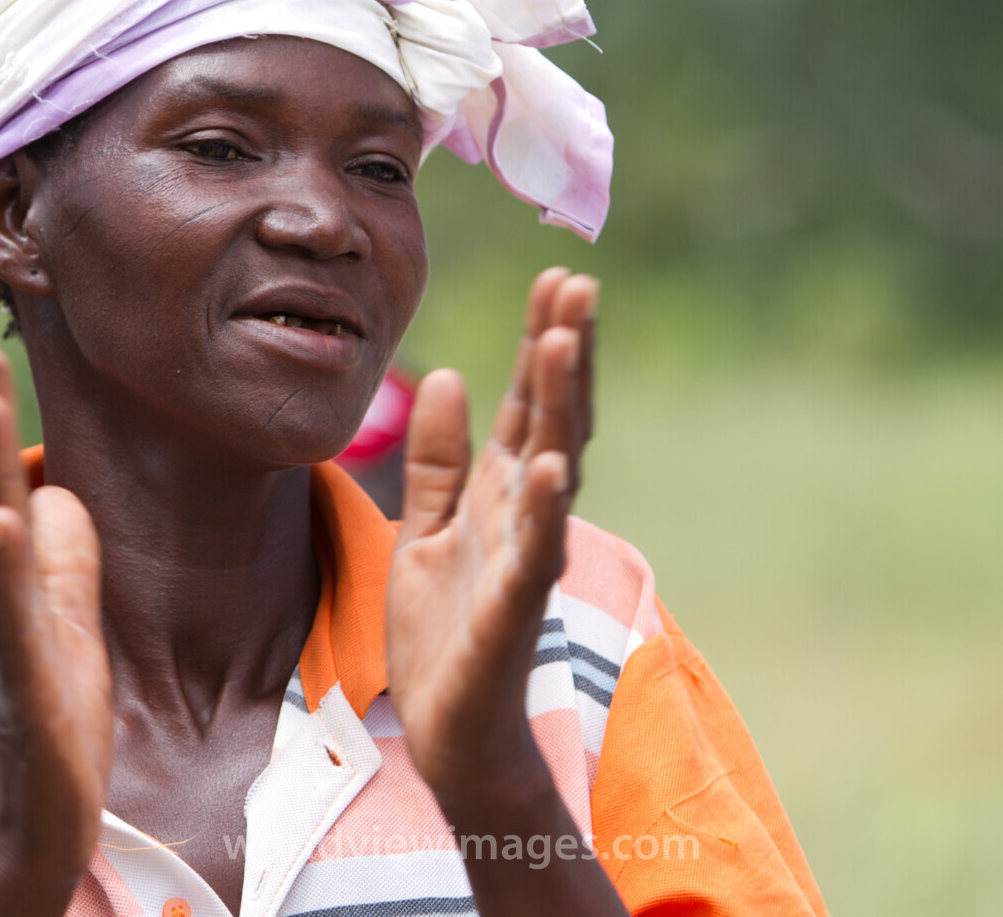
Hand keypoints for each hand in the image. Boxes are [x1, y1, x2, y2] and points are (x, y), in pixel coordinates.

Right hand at [0, 346, 111, 916]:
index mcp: (20, 578)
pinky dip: (11, 564)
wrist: (47, 804)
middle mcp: (6, 595)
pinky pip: (14, 612)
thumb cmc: (55, 706)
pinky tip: (8, 517)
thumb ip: (62, 554)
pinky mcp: (27, 677)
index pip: (4, 484)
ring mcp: (11, 635)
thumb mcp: (69, 614)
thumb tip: (48, 491)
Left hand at [386, 268, 595, 807]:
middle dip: (565, 352)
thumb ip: (438, 457)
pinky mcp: (514, 605)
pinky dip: (546, 509)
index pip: (531, 402)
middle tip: (576, 284)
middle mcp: (529, 512)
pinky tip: (551, 465)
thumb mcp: (426, 525)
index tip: (556, 277)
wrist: (451, 725)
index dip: (542, 341)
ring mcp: (528, 555)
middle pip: (554, 418)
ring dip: (562, 407)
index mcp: (505, 490)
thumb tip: (445, 374)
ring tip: (562, 343)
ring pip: (555, 469)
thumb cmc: (444, 628)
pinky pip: (535, 550)